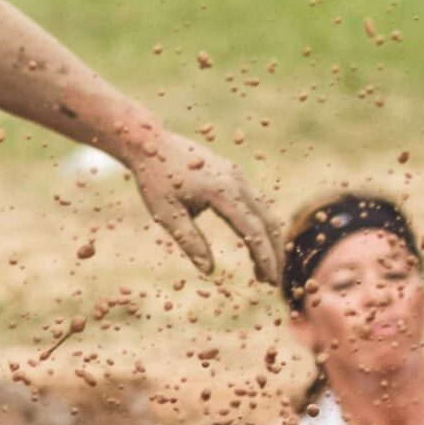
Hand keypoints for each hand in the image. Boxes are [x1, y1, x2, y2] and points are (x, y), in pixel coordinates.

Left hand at [125, 127, 282, 281]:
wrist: (150, 142)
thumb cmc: (155, 179)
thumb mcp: (167, 215)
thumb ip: (190, 242)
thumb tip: (209, 270)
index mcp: (223, 191)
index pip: (252, 230)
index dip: (264, 257)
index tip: (270, 281)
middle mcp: (237, 180)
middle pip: (267, 220)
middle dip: (274, 252)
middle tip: (273, 282)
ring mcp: (237, 175)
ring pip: (265, 210)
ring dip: (268, 239)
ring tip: (263, 269)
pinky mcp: (233, 174)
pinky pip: (256, 202)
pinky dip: (260, 225)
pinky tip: (253, 243)